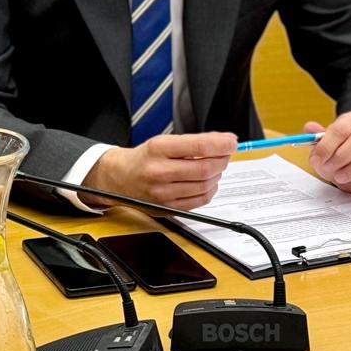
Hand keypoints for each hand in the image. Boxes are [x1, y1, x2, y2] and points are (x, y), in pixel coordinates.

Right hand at [85, 132, 237, 208]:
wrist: (119, 178)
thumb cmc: (144, 158)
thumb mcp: (162, 141)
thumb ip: (192, 143)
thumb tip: (223, 143)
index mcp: (158, 149)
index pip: (200, 146)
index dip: (221, 144)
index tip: (231, 142)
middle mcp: (159, 171)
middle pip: (205, 168)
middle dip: (222, 160)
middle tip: (226, 154)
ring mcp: (163, 193)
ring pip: (205, 185)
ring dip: (217, 175)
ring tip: (215, 166)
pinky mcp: (168, 208)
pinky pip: (200, 201)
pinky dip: (210, 190)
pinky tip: (208, 182)